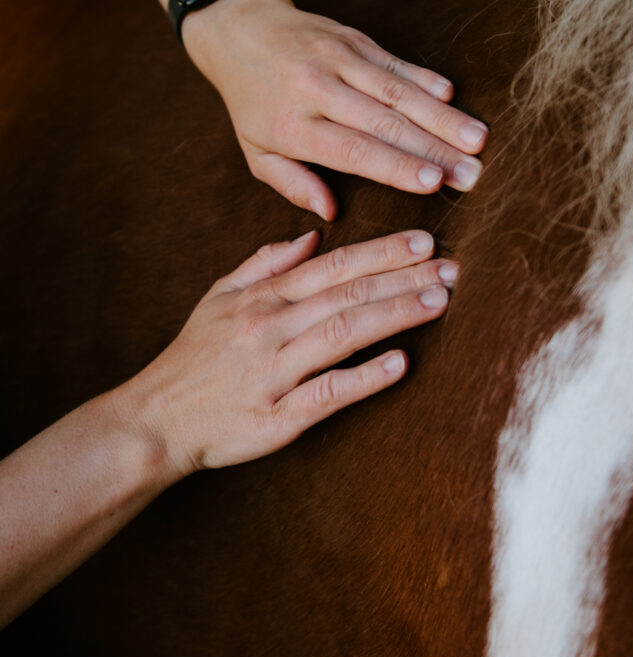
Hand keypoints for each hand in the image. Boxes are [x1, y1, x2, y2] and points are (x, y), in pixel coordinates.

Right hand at [118, 229, 456, 478]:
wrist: (155, 420)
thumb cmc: (193, 359)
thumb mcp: (218, 298)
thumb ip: (263, 264)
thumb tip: (311, 236)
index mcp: (260, 298)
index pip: (331, 265)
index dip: (381, 252)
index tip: (424, 241)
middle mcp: (268, 328)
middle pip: (345, 294)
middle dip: (403, 278)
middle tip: (452, 269)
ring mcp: (272, 373)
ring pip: (341, 334)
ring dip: (393, 315)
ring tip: (438, 302)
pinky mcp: (275, 419)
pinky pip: (324, 395)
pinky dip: (363, 378)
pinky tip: (401, 364)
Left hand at [182, 0, 486, 219]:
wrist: (239, 28)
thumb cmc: (252, 102)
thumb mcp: (256, 152)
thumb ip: (293, 184)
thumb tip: (330, 214)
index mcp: (292, 125)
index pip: (353, 150)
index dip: (396, 166)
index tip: (433, 183)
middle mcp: (316, 89)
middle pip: (384, 123)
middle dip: (434, 149)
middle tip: (472, 173)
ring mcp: (337, 59)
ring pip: (397, 91)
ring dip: (441, 117)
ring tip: (477, 140)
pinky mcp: (353, 38)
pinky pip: (395, 61)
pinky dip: (425, 78)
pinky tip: (452, 97)